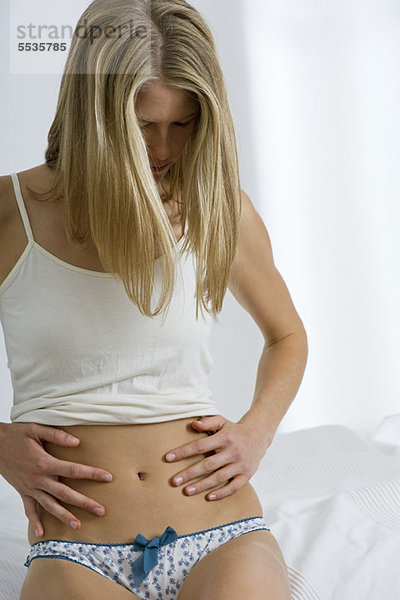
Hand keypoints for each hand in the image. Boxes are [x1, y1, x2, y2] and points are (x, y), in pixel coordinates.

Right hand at [0, 422, 112, 536]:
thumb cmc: (16, 435)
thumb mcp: (36, 429)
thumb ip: (57, 435)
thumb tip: (77, 442)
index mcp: (45, 463)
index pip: (74, 470)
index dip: (92, 474)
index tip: (108, 477)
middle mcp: (38, 479)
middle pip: (65, 494)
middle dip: (84, 503)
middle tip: (101, 511)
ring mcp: (30, 488)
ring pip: (50, 506)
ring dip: (64, 516)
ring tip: (78, 526)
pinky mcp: (22, 492)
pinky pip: (29, 509)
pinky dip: (34, 522)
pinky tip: (42, 533)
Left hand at [165, 414, 270, 500]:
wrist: (258, 436)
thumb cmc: (234, 430)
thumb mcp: (222, 421)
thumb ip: (207, 422)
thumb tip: (193, 424)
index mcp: (224, 438)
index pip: (200, 445)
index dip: (184, 452)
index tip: (168, 458)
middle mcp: (233, 451)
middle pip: (208, 464)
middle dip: (189, 473)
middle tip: (174, 481)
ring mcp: (240, 464)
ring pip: (219, 478)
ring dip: (202, 485)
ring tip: (186, 491)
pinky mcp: (247, 475)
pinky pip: (234, 487)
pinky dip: (221, 493)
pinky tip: (208, 497)